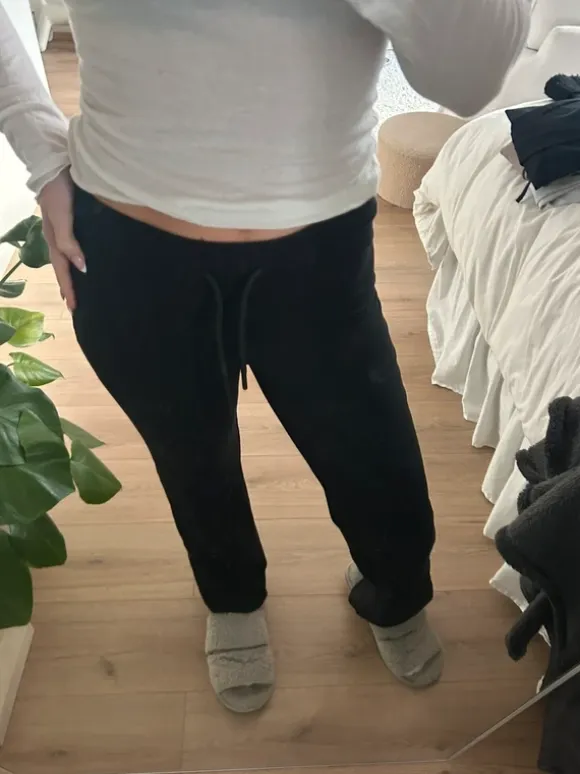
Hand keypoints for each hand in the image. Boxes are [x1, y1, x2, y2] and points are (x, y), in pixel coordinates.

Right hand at [38, 169, 85, 311]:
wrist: (55, 165)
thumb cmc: (57, 192)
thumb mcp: (61, 218)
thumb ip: (69, 242)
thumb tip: (82, 268)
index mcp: (54, 240)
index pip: (63, 270)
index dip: (68, 288)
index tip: (74, 308)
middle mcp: (58, 237)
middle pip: (63, 267)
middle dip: (68, 286)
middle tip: (75, 305)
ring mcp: (64, 229)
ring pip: (67, 257)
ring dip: (72, 274)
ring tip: (78, 287)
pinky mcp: (72, 220)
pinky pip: (74, 245)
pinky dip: (76, 257)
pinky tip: (83, 259)